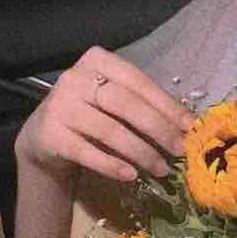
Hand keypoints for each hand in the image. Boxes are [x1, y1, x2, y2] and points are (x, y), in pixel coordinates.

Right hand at [15, 45, 194, 182]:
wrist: (46, 138)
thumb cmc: (91, 118)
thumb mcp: (115, 105)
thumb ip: (144, 107)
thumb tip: (186, 127)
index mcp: (98, 61)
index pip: (139, 82)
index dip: (167, 106)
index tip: (190, 128)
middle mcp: (76, 78)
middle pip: (126, 104)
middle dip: (158, 129)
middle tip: (179, 151)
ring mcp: (61, 105)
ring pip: (109, 130)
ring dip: (140, 152)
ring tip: (161, 169)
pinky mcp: (51, 134)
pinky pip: (87, 152)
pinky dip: (111, 165)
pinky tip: (131, 175)